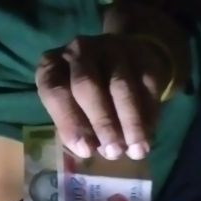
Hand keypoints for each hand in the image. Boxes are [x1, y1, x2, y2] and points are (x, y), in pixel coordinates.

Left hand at [35, 35, 173, 160]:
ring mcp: (111, 48)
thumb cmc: (85, 93)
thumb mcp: (69, 106)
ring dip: (130, 121)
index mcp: (52, 65)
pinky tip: (148, 134)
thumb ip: (74, 125)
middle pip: (87, 85)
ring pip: (121, 86)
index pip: (55, 91)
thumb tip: (88, 149)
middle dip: (102, 122)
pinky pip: (146, 85)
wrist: (120, 60)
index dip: (69, 122)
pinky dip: (148, 113)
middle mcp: (79, 50)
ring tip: (135, 150)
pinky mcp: (140, 53)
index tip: (86, 150)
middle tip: (114, 152)